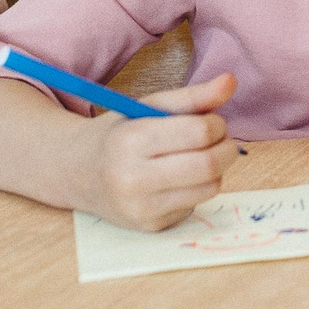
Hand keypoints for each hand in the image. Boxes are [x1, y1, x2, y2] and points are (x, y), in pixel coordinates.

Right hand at [72, 73, 239, 232]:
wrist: (78, 173)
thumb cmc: (120, 134)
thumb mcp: (149, 107)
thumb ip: (192, 96)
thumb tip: (231, 81)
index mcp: (131, 140)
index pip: (199, 132)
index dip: (217, 123)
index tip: (213, 121)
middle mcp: (133, 178)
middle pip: (208, 164)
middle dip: (227, 148)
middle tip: (221, 140)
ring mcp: (141, 208)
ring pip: (209, 188)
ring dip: (217, 169)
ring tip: (201, 156)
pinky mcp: (151, 226)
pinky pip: (195, 205)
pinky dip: (198, 188)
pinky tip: (180, 179)